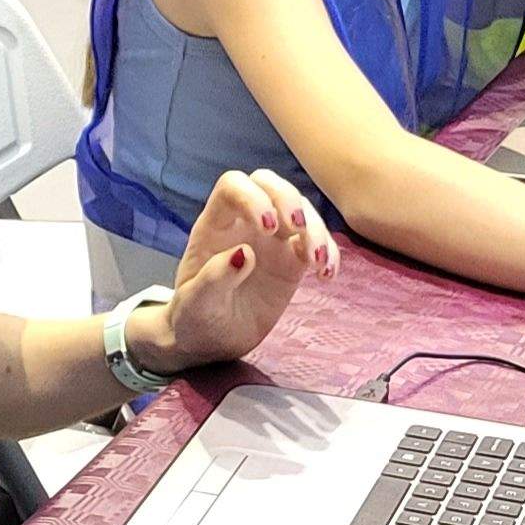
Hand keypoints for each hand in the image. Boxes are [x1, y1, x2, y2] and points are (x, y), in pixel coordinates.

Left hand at [142, 170, 338, 371]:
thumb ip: (214, 278)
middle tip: (299, 228)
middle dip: (289, 199)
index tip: (268, 227)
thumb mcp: (196, 304)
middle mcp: (244, 224)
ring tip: (318, 263)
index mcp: (215, 226)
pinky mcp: (292, 261)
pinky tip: (326, 276)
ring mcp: (271, 240)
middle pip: (270, 184)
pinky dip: (329, 253)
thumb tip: (243, 254)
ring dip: (316, 229)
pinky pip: (317, 243)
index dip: (253, 197)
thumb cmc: (195, 316)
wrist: (211, 339)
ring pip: (300, 211)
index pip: (232, 187)